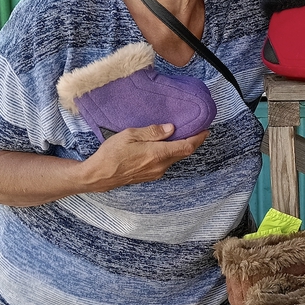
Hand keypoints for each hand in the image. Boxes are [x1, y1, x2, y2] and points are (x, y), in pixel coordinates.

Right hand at [80, 123, 208, 191]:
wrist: (99, 175)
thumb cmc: (111, 153)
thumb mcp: (130, 135)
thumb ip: (152, 132)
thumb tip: (171, 128)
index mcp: (157, 154)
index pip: (186, 146)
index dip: (198, 138)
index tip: (205, 129)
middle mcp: (160, 166)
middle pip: (183, 153)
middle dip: (193, 142)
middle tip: (198, 130)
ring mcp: (155, 173)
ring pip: (175, 159)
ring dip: (181, 148)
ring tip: (183, 136)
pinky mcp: (150, 176)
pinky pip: (166, 163)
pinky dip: (171, 154)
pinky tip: (168, 147)